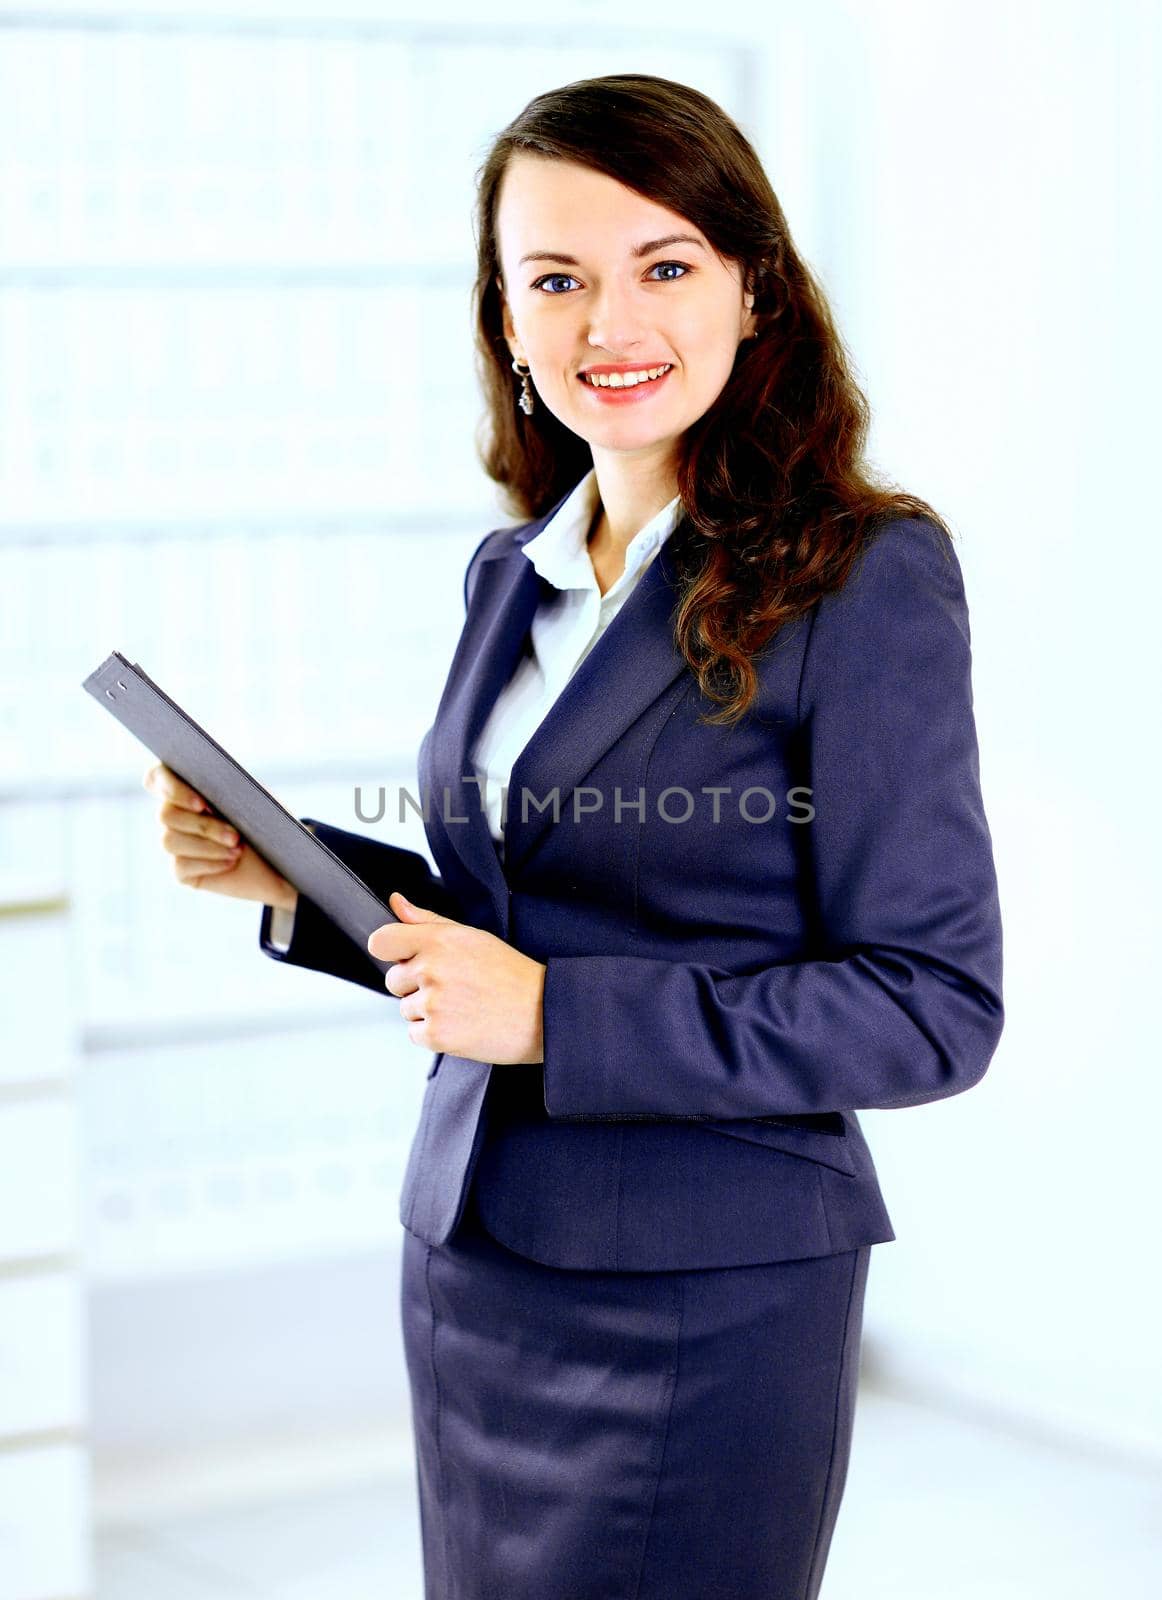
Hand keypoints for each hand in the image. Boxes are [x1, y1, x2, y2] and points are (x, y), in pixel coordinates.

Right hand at [143, 761, 296, 910]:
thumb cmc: (268, 824)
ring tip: (238, 848)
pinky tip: (231, 862)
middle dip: (204, 826)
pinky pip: (180, 866)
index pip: (157, 778)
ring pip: (169, 841)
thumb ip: (228, 786)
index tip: (201, 802)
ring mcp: (176, 842)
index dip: (170, 787)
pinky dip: (210, 863)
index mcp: (190, 788)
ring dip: (208, 845)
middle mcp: (176, 814)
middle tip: (236, 835)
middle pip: (165, 814)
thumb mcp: (255, 800)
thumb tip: (210, 783)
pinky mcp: (181, 870)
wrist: (282, 863)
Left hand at [369, 892, 545, 1065]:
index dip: (389, 950)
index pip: (381, 941)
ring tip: (462, 1005)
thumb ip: (427, 921)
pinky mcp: (437, 1035)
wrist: (542, 1013)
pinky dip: (434, 1033)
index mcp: (439, 940)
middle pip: (392, 980)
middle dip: (414, 985)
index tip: (402, 957)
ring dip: (426, 1011)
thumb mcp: (471, 937)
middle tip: (452, 985)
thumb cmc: (509, 974)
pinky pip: (415, 1034)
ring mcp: (433, 1004)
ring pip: (405, 1009)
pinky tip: (461, 1023)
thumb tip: (396, 902)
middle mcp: (432, 970)